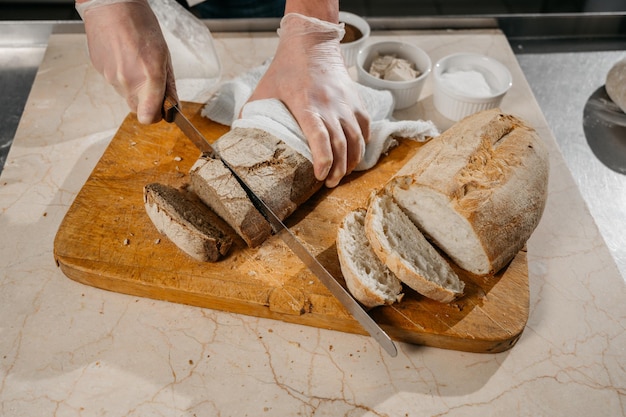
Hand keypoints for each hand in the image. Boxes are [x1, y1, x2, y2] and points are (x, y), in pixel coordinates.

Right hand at [78, 0, 176, 123]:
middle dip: (146, 102)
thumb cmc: (140, 24)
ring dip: (133, 86)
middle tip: (151, 83)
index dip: (155, 116)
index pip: (148, 116)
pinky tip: (123, 57)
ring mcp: (112, 77)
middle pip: (137, 109)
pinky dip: (121, 75)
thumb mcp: (164, 55)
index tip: (160, 110)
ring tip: (135, 62)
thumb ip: (169, 85)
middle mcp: (129, 80)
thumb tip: (173, 106)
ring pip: (126, 95)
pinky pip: (114, 82)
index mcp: (150, 76)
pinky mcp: (100, 71)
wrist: (111, 6)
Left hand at [246, 13, 369, 187]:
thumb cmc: (285, 67)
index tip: (321, 176)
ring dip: (352, 161)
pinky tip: (355, 155)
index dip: (323, 159)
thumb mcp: (264, 89)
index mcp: (306, 104)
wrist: (312, 42)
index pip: (319, 136)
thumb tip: (239, 137)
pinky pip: (364, 127)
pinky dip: (362, 144)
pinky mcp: (356, 100)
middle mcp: (329, 104)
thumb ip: (252, 113)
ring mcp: (346, 102)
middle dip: (338, 169)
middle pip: (341, 144)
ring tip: (343, 174)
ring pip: (357, 139)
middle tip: (330, 184)